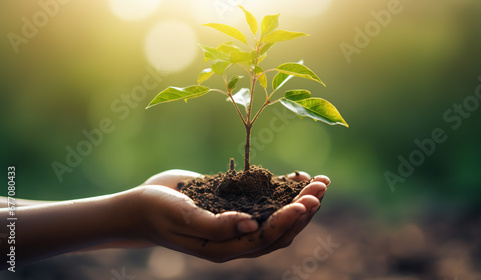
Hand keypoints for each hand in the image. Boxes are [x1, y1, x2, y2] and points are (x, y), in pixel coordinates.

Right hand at [132, 169, 329, 261]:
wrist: (140, 205)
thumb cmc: (156, 211)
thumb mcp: (181, 217)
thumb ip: (214, 226)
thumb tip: (249, 225)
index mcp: (224, 248)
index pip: (265, 238)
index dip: (288, 221)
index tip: (306, 201)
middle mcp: (236, 238)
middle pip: (280, 230)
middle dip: (303, 209)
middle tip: (322, 187)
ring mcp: (237, 222)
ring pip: (278, 217)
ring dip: (300, 200)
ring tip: (320, 181)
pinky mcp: (236, 205)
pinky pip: (266, 202)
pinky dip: (284, 190)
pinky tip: (296, 176)